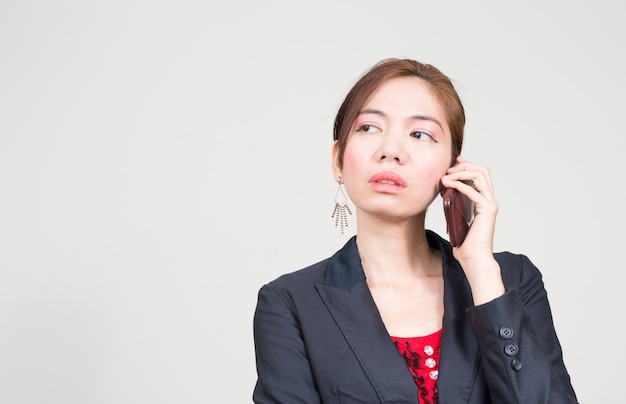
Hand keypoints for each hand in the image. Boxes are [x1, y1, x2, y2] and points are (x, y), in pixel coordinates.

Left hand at [440, 156, 504, 303]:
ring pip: (481, 176)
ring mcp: (490, 204)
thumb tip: (443, 196)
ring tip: (446, 176)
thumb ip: (454, 207)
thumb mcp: (456, 220)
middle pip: (482, 171)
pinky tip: (448, 184)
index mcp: (484, 202)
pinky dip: (460, 184)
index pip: (480, 175)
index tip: (453, 163)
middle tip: (448, 168)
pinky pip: (473, 191)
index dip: (467, 166)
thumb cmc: (465, 244)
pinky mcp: (487, 210)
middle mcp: (490, 200)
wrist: (473, 260)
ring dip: (462, 172)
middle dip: (464, 166)